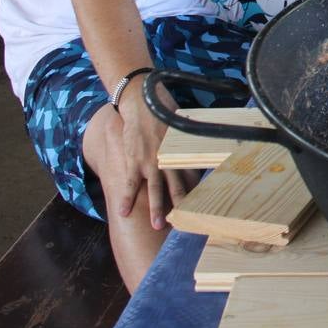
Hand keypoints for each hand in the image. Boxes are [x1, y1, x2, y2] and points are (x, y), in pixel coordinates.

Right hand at [113, 76, 193, 228]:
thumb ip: (187, 137)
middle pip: (176, 187)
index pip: (192, 174)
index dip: (197, 189)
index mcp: (181, 151)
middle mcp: (168, 159)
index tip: (203, 203)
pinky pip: (130, 184)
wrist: (142, 101)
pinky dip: (126, 199)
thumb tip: (202, 139)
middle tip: (185, 222)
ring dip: (157, 209)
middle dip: (181, 205)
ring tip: (158, 226)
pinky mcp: (133, 161)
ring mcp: (150, 162)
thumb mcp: (181, 124)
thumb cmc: (164, 110)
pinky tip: (124, 212)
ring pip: (155, 190)